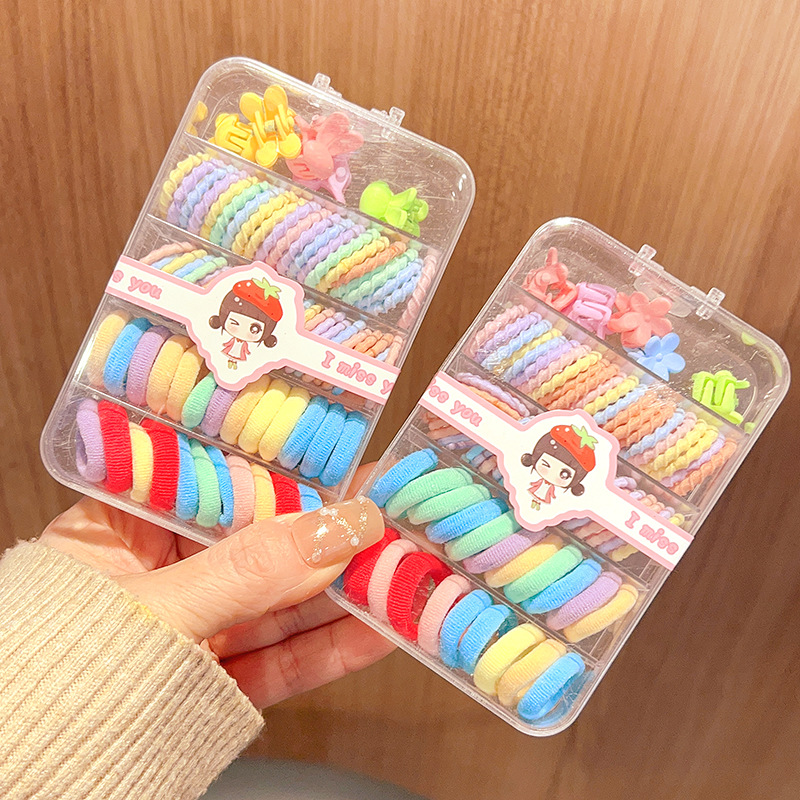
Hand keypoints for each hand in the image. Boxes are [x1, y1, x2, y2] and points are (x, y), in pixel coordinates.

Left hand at [41, 464, 394, 708]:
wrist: (23, 789)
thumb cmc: (53, 679)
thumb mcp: (154, 610)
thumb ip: (248, 571)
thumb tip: (341, 529)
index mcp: (125, 525)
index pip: (220, 481)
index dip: (289, 470)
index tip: (351, 462)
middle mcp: (164, 570)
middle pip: (263, 543)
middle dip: (333, 536)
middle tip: (398, 517)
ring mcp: (195, 627)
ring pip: (282, 603)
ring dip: (348, 592)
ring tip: (408, 570)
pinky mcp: (216, 682)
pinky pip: (279, 659)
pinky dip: (331, 649)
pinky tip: (382, 629)